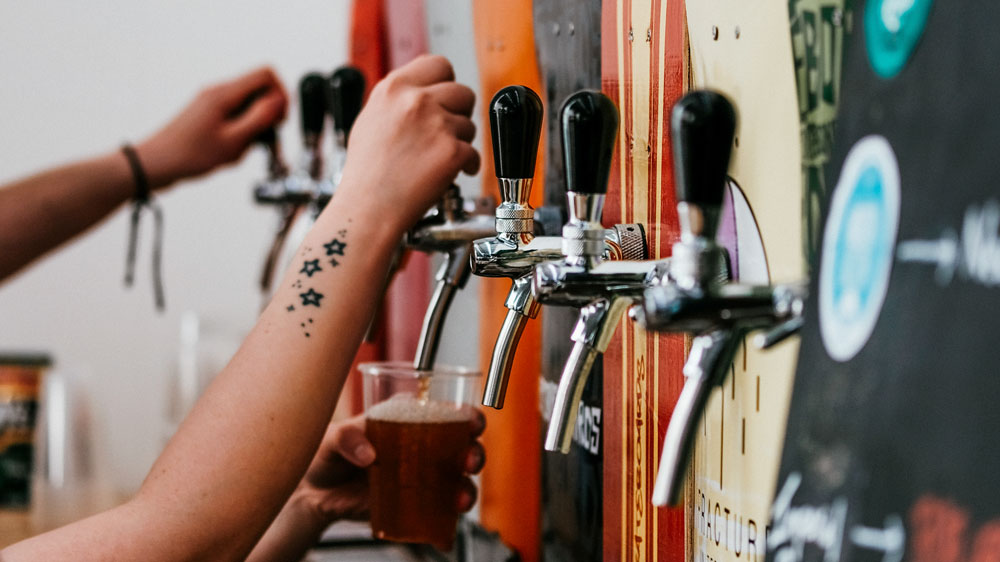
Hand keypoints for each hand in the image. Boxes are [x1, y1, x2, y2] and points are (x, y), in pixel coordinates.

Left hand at [136, 66, 287, 189]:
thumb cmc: (187, 155)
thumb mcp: (232, 141)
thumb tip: (279, 101)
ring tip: (242, 149)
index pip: (266, 75)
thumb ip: (259, 119)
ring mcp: (213, 102)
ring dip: (254, 128)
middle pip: (259, 90)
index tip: (280, 120)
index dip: (281, 95)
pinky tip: (231, 150)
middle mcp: (219, 92)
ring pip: (249, 106)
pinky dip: (241, 133)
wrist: (155, 164)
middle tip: (264, 138)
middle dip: (268, 115)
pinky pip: (236, 117)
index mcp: (224, 94)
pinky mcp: (210, 114)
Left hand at [296, 411, 485, 523]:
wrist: (313, 493)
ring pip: (457, 482)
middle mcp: (422, 447)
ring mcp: (421, 479)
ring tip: (460, 500)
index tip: (471, 422)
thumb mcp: (330, 438)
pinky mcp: (413, 506)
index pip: (445, 412)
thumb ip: (346, 437)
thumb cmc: (325, 455)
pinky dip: (446, 526)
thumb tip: (368, 454)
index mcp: (407, 419)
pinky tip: (444, 534)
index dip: (466, 415)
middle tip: (468, 461)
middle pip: (461, 447)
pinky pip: (437, 515)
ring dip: (466, 490)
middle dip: (474, 453)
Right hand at [336, 55, 479, 232]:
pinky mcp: (452, 152)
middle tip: (447, 131)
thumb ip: (399, 101)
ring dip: (460, 142)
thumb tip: (422, 93)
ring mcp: (437, 126)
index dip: (445, 82)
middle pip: (462, 92)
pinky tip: (450, 174)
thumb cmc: (366, 173)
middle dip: (459, 113)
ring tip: (437, 159)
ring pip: (469, 125)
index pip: (438, 64)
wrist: (368, 208)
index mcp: (395, 88)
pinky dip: (467, 166)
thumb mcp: (371, 119)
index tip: (445, 97)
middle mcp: (416, 102)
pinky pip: (474, 154)